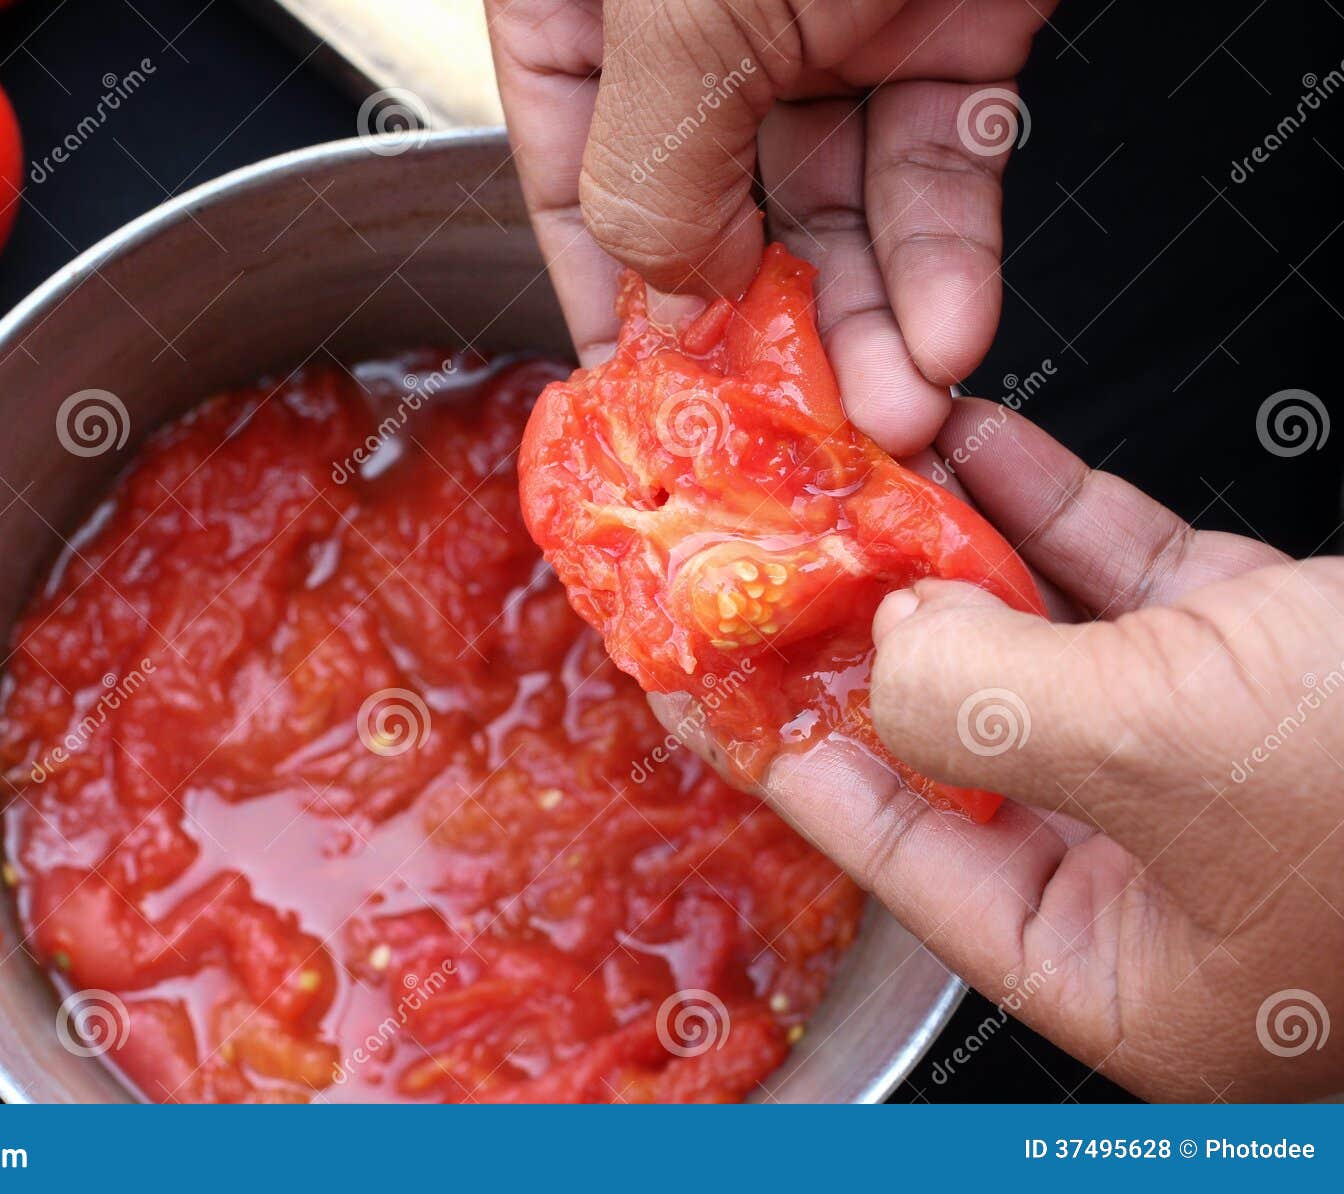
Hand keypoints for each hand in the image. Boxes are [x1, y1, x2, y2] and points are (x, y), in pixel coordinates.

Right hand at [486, 0, 1052, 453]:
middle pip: (718, 215)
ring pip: (837, 211)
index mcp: (587, 3)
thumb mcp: (680, 10)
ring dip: (870, 325)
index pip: (571, 178)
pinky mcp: (948, 23)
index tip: (646, 411)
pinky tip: (950, 334)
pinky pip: (938, 164)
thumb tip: (663, 288)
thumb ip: (648, 166)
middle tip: (796, 441)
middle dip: (768, 335)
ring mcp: (828, 23)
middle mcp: (700, 24)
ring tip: (892, 419)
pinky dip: (948, 254)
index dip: (610, 302)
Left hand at [661, 397, 1342, 1100]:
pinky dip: (1054, 516)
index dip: (777, 748)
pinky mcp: (1277, 663)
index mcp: (1108, 957)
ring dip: (943, 552)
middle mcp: (1151, 869)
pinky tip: (978, 449)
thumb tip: (883, 647)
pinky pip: (1131, 583)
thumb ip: (984, 710)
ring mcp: (1213, 763)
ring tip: (844, 476)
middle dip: (856, 630)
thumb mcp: (1168, 756)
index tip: (686, 674)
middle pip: (950, 733)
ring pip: (1036, 643)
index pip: (890, 846)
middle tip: (756, 547)